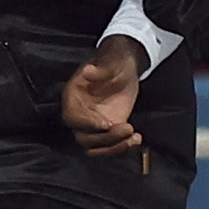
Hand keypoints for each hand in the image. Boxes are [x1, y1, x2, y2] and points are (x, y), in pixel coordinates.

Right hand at [62, 35, 147, 157]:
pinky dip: (121, 147)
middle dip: (105, 138)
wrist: (125, 66)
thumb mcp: (111, 61)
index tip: (106, 124)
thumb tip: (87, 71)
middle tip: (127, 128)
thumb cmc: (114, 60)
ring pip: (95, 147)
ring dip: (114, 148)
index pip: (72, 117)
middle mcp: (80, 114)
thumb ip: (100, 69)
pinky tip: (136, 139)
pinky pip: (109, 146)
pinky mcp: (108, 130)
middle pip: (84, 137)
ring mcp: (93, 124)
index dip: (87, 124)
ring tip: (134, 138)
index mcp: (73, 96)